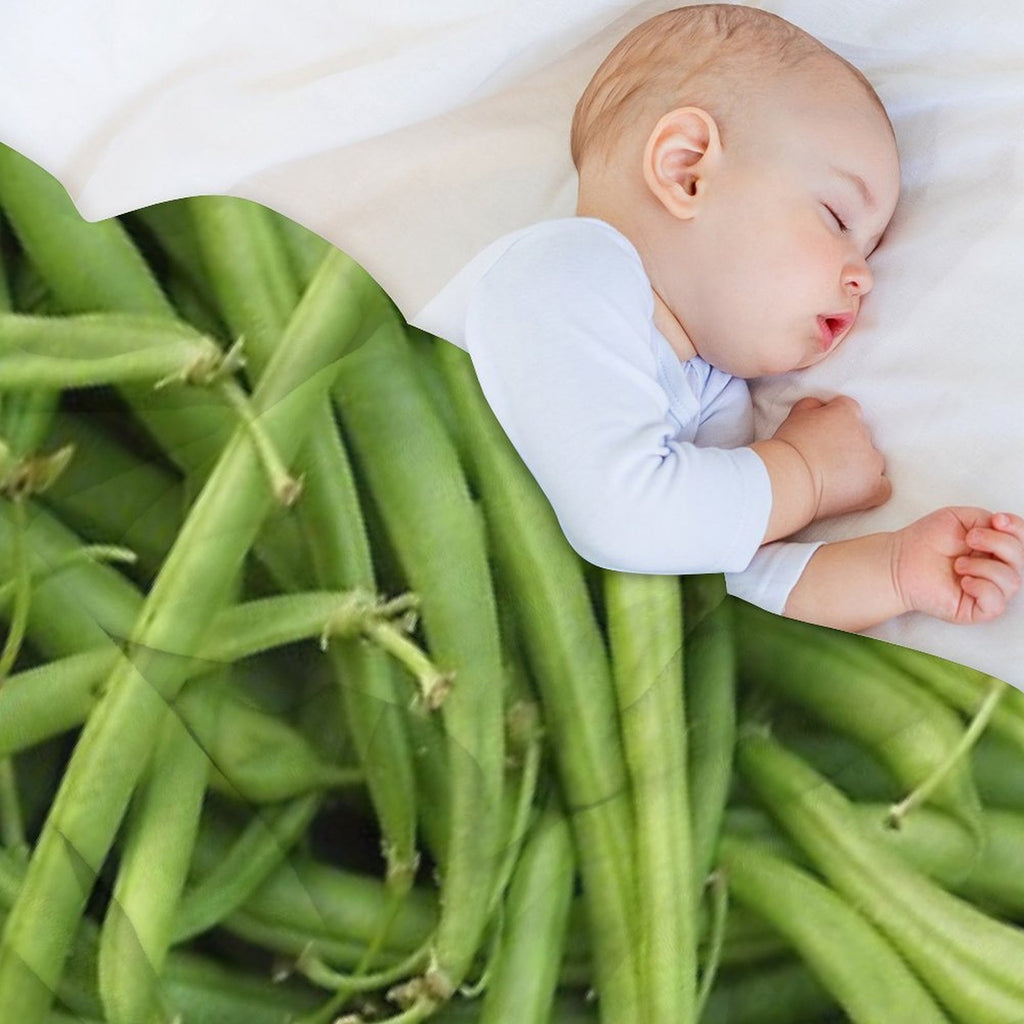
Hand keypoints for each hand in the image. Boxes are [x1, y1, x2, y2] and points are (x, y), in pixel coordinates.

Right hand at [772, 396, 889, 520]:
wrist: (788, 478)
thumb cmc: (787, 449)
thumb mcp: (795, 415)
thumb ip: (812, 406)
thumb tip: (820, 407)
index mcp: (846, 413)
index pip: (848, 410)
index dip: (834, 423)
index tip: (822, 435)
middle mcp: (864, 433)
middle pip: (861, 436)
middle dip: (846, 446)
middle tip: (823, 459)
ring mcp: (871, 461)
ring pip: (872, 461)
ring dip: (858, 467)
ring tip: (834, 479)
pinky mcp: (873, 487)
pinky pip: (883, 487)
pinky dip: (872, 489)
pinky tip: (856, 493)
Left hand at [893, 508, 1023, 622]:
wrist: (899, 561)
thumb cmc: (925, 541)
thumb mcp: (959, 518)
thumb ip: (987, 519)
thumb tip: (1004, 528)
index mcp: (995, 548)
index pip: (1022, 540)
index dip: (1017, 528)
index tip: (997, 520)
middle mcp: (996, 570)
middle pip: (1021, 559)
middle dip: (998, 543)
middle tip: (969, 539)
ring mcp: (988, 590)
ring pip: (1012, 581)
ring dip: (984, 567)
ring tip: (958, 564)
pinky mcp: (976, 609)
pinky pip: (996, 603)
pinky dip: (982, 588)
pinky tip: (963, 581)